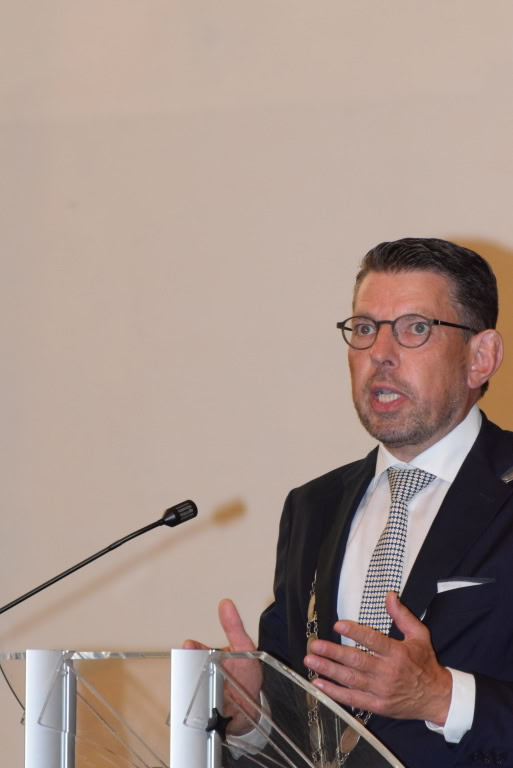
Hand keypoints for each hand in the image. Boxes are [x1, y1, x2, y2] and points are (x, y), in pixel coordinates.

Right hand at [183, 599, 262, 734]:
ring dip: (195, 695)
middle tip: (195, 672)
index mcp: (208, 659)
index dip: (192, 649)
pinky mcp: (206, 715)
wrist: (251, 707)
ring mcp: (203, 696)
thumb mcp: (244, 647)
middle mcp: (202, 676)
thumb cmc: (246, 673)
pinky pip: (197, 714)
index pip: (194, 652)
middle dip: (190, 673)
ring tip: (204, 695)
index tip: (190, 645)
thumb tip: (225, 603)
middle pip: (189, 674)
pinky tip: (207, 711)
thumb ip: (234, 627)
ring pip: (191, 694)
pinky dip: (200, 713)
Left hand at [304, 591, 451, 724]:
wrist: (437, 698)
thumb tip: (389, 595)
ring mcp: (381, 691)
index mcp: (397, 653)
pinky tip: (319, 684)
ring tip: (311, 661)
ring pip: (351, 680)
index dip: (355, 632)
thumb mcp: (419, 635)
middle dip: (333, 653)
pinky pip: (353, 699)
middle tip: (315, 645)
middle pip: (357, 661)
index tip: (337, 625)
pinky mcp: (377, 706)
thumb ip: (402, 615)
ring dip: (329, 670)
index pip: (373, 640)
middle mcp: (388, 672)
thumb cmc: (425, 664)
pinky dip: (335, 693)